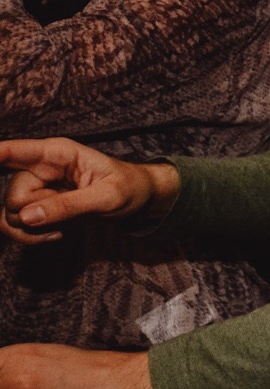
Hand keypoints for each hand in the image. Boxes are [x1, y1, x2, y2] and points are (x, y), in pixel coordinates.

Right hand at [0, 138, 178, 243]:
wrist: (138, 201)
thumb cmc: (128, 188)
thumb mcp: (107, 197)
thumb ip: (69, 205)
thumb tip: (26, 216)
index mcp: (56, 153)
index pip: (13, 151)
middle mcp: (39, 168)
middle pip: (13, 196)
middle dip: (39, 213)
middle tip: (73, 212)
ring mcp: (35, 189)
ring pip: (10, 215)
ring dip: (35, 230)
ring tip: (66, 227)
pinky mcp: (35, 208)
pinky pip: (15, 227)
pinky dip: (32, 237)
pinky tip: (58, 234)